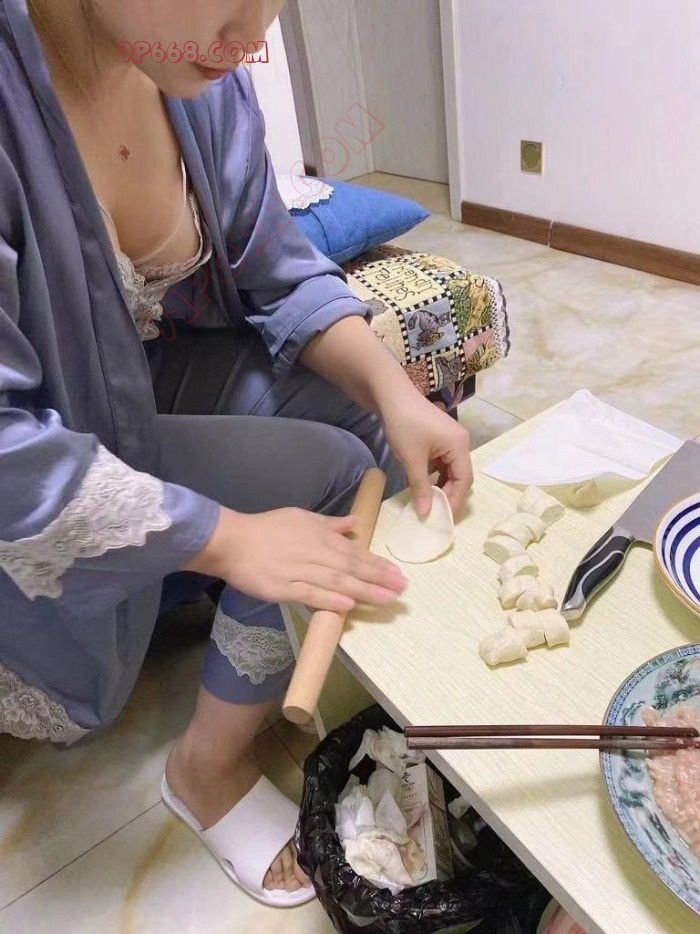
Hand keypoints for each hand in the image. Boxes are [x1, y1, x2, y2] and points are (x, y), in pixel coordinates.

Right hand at [185, 507, 406, 612]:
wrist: (231, 541)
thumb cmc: (266, 528)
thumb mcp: (300, 517)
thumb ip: (329, 524)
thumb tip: (354, 524)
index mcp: (319, 535)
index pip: (355, 551)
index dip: (378, 564)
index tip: (398, 574)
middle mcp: (314, 552)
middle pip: (351, 567)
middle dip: (379, 579)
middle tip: (402, 590)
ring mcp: (299, 571)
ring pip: (337, 581)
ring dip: (364, 591)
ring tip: (386, 600)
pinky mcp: (283, 588)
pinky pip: (310, 594)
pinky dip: (330, 600)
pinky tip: (348, 606)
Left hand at [381, 394, 472, 517]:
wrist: (390, 395)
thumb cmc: (404, 425)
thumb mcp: (412, 459)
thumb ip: (421, 487)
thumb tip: (425, 513)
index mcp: (459, 445)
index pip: (464, 480)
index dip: (455, 500)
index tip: (442, 517)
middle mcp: (460, 442)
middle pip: (461, 475)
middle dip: (449, 494)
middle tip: (436, 512)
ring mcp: (450, 439)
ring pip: (451, 470)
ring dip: (441, 485)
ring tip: (429, 502)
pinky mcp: (439, 438)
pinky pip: (442, 462)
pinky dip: (435, 475)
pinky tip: (423, 485)